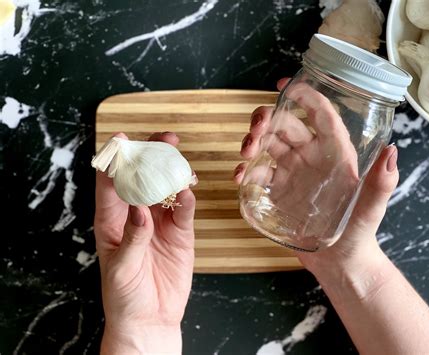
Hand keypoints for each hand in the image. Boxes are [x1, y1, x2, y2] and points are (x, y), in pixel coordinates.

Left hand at [94, 132, 195, 354]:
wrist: (150, 319)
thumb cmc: (124, 295)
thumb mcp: (121, 268)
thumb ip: (132, 237)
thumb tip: (140, 209)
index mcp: (111, 220)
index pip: (111, 184)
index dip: (115, 159)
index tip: (122, 138)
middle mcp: (136, 216)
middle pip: (143, 178)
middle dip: (152, 156)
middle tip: (165, 140)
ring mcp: (160, 222)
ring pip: (167, 188)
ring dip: (175, 173)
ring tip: (181, 163)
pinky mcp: (181, 233)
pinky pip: (186, 211)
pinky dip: (189, 200)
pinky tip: (190, 192)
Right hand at [235, 78, 398, 273]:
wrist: (339, 262)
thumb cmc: (359, 235)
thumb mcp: (371, 210)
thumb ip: (381, 184)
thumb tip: (392, 152)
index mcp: (335, 153)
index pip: (321, 116)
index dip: (305, 98)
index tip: (285, 85)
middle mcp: (312, 156)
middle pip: (285, 125)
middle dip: (266, 121)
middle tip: (254, 132)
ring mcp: (293, 171)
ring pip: (268, 144)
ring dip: (252, 143)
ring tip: (244, 157)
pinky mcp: (279, 189)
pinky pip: (259, 172)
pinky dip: (247, 172)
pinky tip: (241, 179)